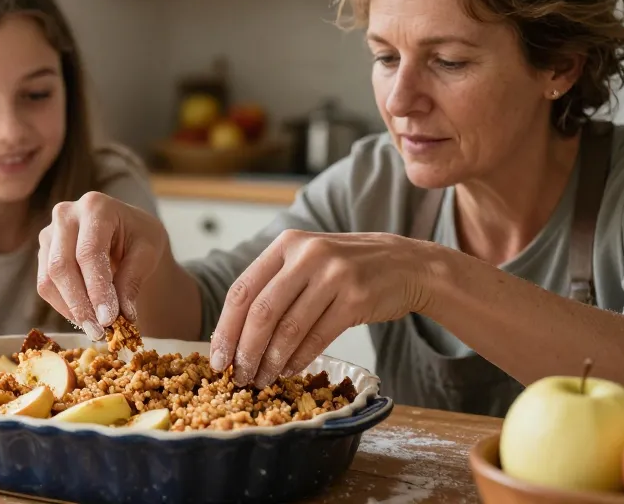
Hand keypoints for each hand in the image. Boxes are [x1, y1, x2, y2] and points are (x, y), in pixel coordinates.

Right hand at [37, 192, 166, 339]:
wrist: (126, 233)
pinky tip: (84, 317)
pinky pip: (45, 285)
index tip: (109, 319)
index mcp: (95, 206)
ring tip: (94, 329)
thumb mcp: (148, 252)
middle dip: (81, 304)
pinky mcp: (44, 252)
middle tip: (99, 332)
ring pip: (49, 278)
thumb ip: (133, 278)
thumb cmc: (139, 238)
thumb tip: (123, 315)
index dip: (97, 289)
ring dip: (71, 309)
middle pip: (62, 266)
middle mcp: (66, 215)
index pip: (88, 252)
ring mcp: (50, 233)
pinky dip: (64, 306)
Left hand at [210, 230, 438, 387]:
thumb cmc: (347, 268)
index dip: (225, 328)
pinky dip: (299, 359)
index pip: (242, 290)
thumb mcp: (307, 261)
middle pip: (261, 312)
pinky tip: (289, 371)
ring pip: (289, 328)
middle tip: (237, 376)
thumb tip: (233, 334)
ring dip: (271, 361)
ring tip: (261, 379)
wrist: (407, 265)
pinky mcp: (356, 298)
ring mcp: (334, 275)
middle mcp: (307, 255)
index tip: (217, 358)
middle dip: (245, 350)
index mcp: (286, 245)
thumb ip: (274, 286)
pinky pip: (317, 337)